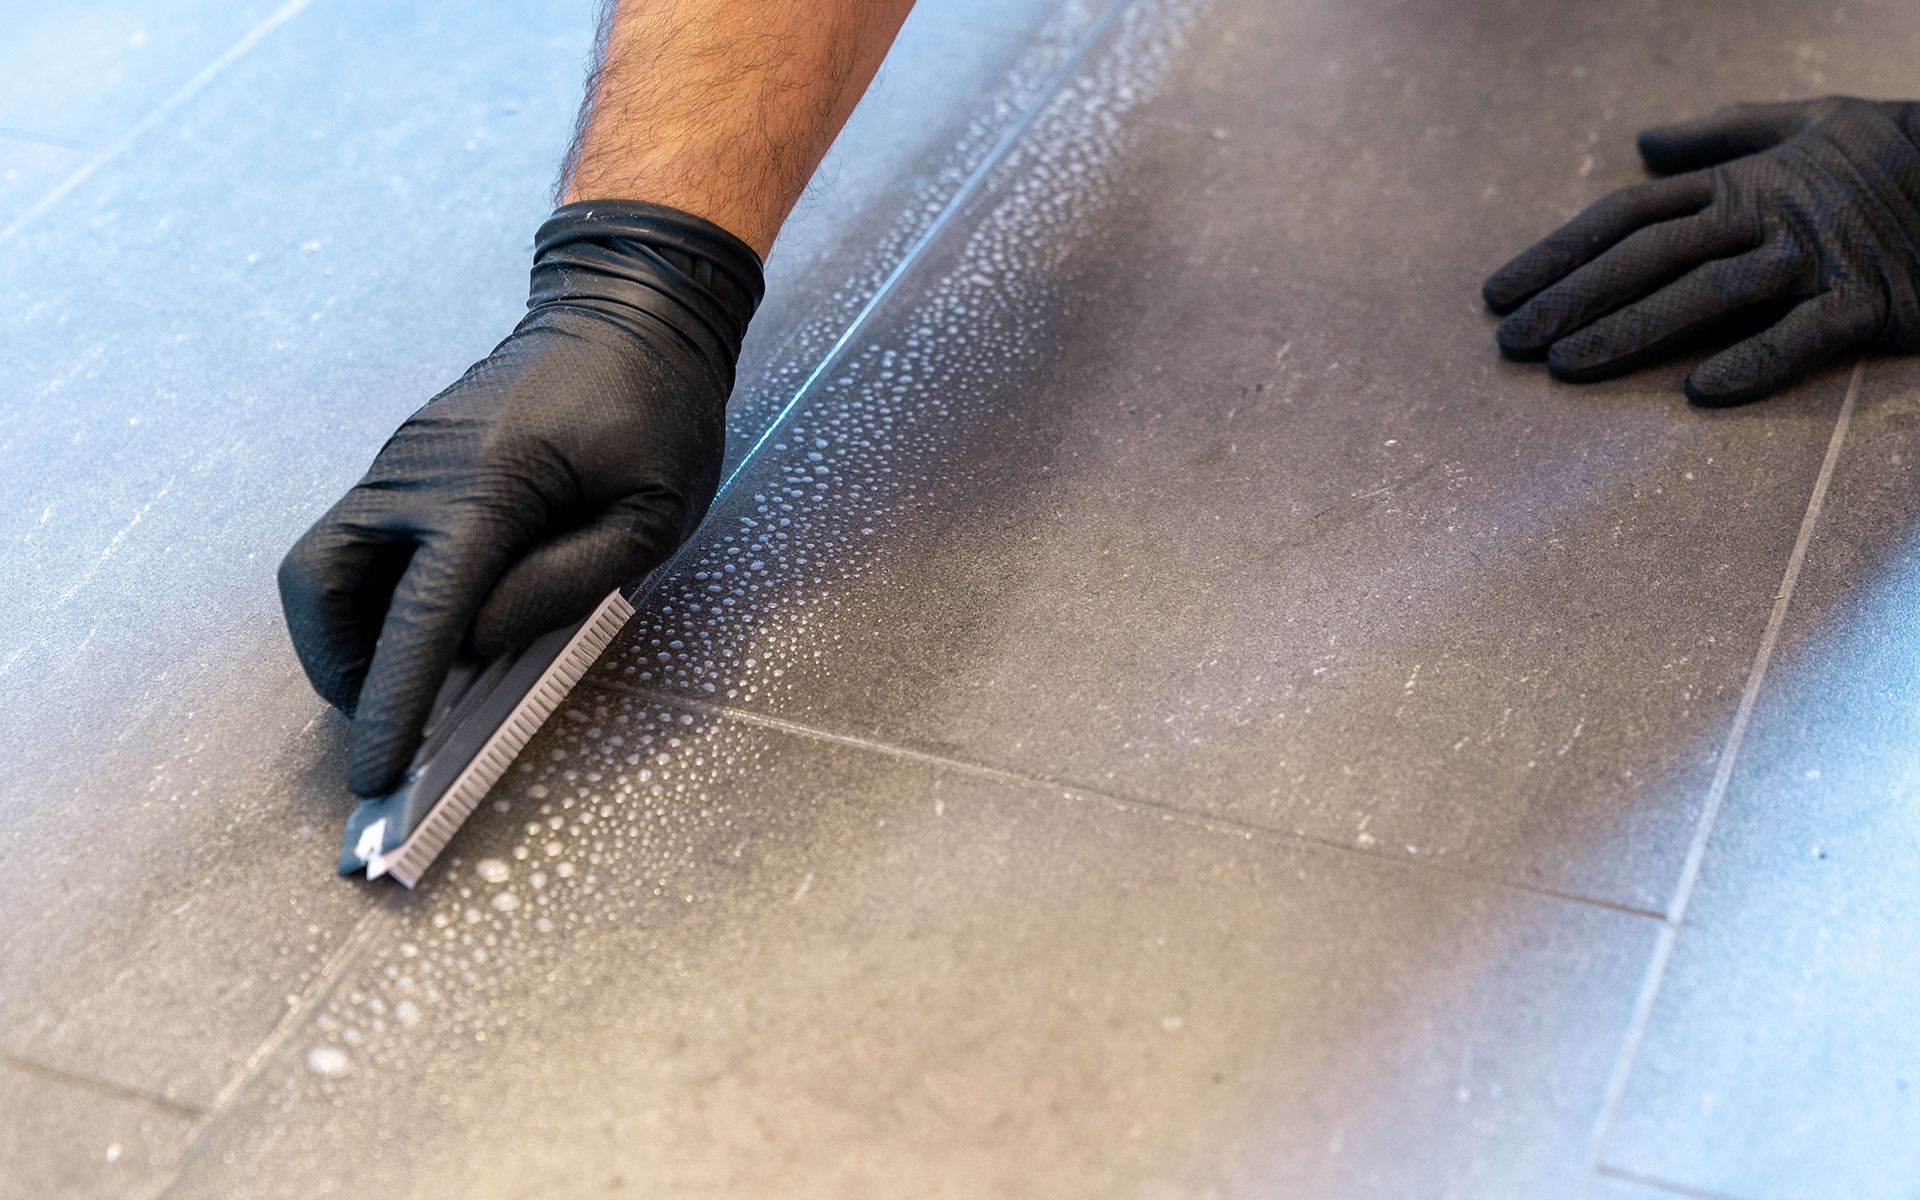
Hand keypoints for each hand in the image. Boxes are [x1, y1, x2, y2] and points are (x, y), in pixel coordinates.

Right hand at [279, 201, 762, 795]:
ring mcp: (401, 459)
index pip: (421, 615)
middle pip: (321, 586)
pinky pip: (359, 539)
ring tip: (408, 678)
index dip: (393, 699)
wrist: (629, 307)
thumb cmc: (659, 409)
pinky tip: (429, 621)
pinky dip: (371, 595)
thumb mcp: (653, 513)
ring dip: (346, 634)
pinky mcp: (406, 458)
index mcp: (487, 485)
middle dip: (340, 669)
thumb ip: (570, 583)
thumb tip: (478, 643)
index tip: (376, 770)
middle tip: (390, 720)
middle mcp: (418, 471)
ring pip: (323, 565)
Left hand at [1484, 97, 1919, 404]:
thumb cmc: (1890, 154)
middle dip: (1573, 299)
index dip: (1558, 254)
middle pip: (1650, 255)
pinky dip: (1756, 360)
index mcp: (1740, 182)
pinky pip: (1806, 334)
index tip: (1498, 295)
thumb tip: (1644, 143)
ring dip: (1634, 329)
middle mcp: (1765, 216)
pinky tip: (1701, 391)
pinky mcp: (1870, 300)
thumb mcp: (1805, 123)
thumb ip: (1719, 135)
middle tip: (1510, 344)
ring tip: (1568, 365)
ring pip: (1710, 292)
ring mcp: (1815, 258)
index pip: (1626, 215)